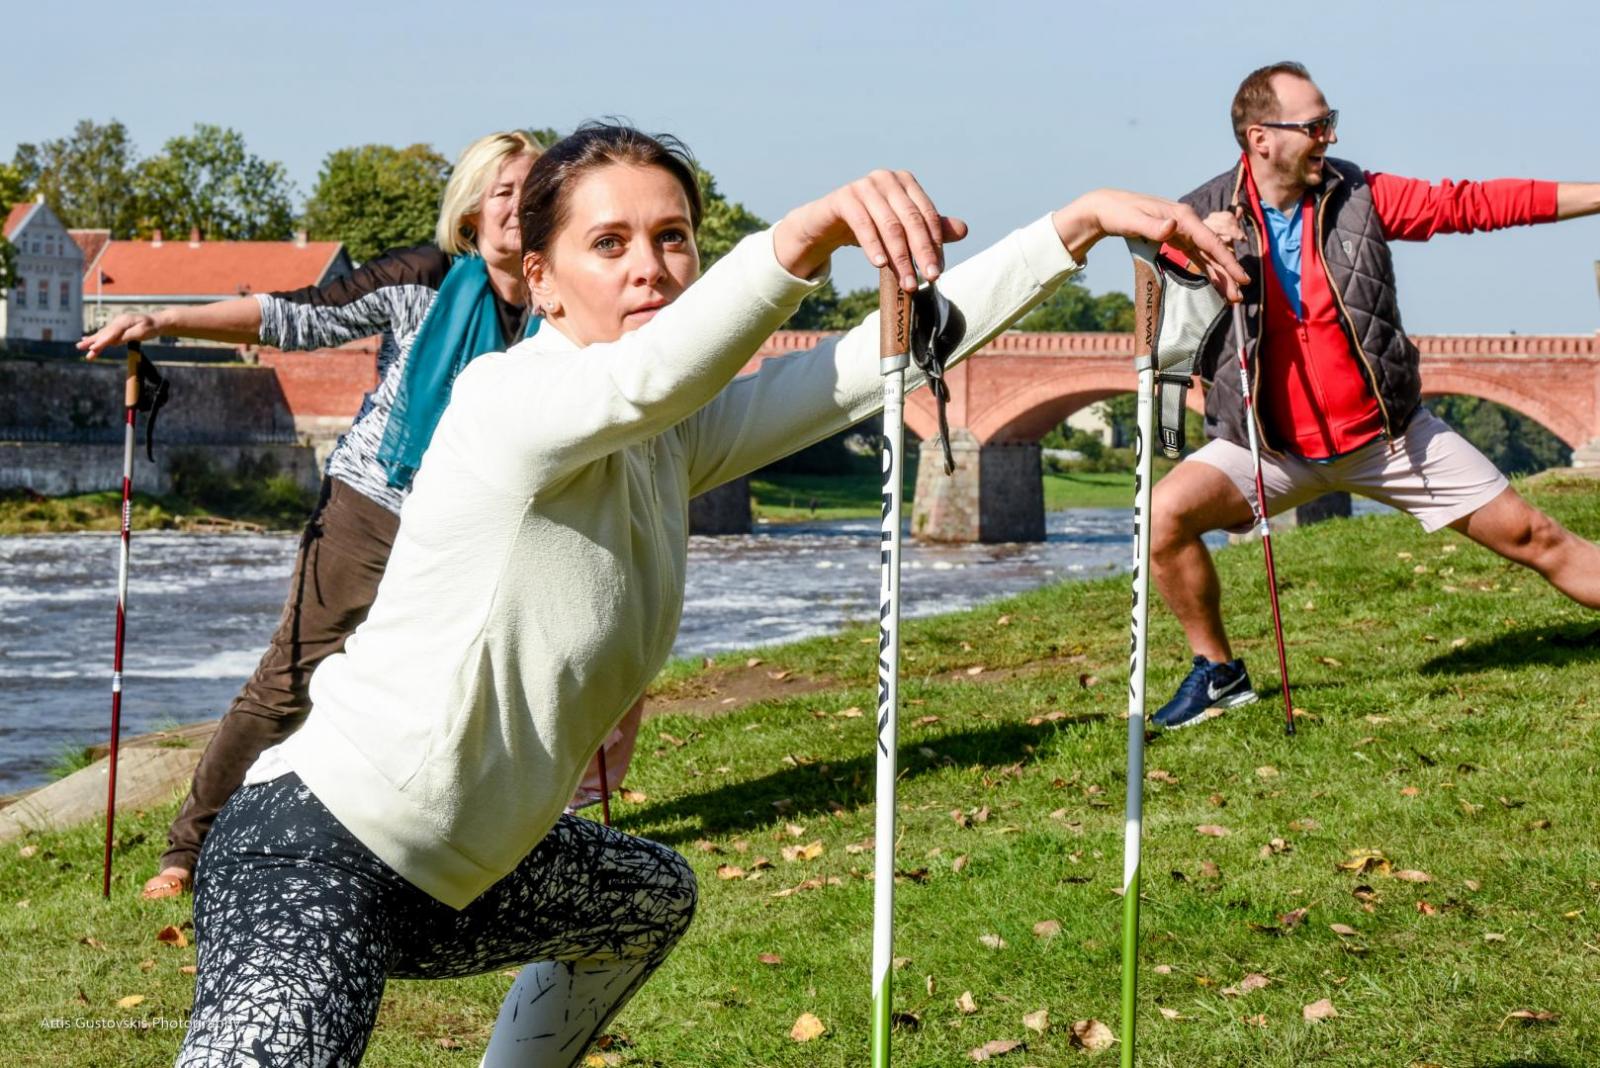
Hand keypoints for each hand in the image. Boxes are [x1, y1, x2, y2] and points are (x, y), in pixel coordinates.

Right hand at [78, 313, 162, 359]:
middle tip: (80, 347)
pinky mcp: (118, 328)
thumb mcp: (142, 332)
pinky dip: (97, 338)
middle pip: (103, 334)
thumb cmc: (152, 327)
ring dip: (92, 341)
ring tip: (80, 347)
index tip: (93, 348)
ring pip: (103, 335)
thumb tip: (114, 342)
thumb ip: (128, 336)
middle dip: (92, 342)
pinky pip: (106, 334)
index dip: (102, 342)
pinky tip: (87, 339)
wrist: (158, 321)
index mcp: (124, 321)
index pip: (111, 334)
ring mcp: (117, 324)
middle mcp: (118, 322)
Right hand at [773, 169, 968, 290]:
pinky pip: (863, 224)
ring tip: (907, 282)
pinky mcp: (843, 198)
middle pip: (911, 220)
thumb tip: (964, 230)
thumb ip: (929, 228)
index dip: (934, 244)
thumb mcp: (899, 229)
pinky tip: (880, 265)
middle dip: (921, 252)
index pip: (927, 215)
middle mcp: (886, 178)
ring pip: (890, 225)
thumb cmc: (868, 225)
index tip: (938, 271)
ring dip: (900, 257)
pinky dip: (873, 246)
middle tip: (929, 279)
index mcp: (905, 182)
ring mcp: (864, 185)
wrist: (826, 224)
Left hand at [1052, 190, 1251, 301]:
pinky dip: (1207, 270)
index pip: (1210, 242)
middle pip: (1213, 251)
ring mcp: (1182, 231)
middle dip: (1227, 273)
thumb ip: (1153, 226)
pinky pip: (1197, 257)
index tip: (1240, 278)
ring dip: (1220, 275)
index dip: (1226, 261)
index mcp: (1182, 217)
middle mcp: (1187, 223)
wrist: (1107, 208)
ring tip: (1232, 296)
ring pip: (1207, 256)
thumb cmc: (1119, 213)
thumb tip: (1171, 227)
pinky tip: (1216, 283)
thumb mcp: (1133, 220)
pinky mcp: (1176, 239)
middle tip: (1239, 296)